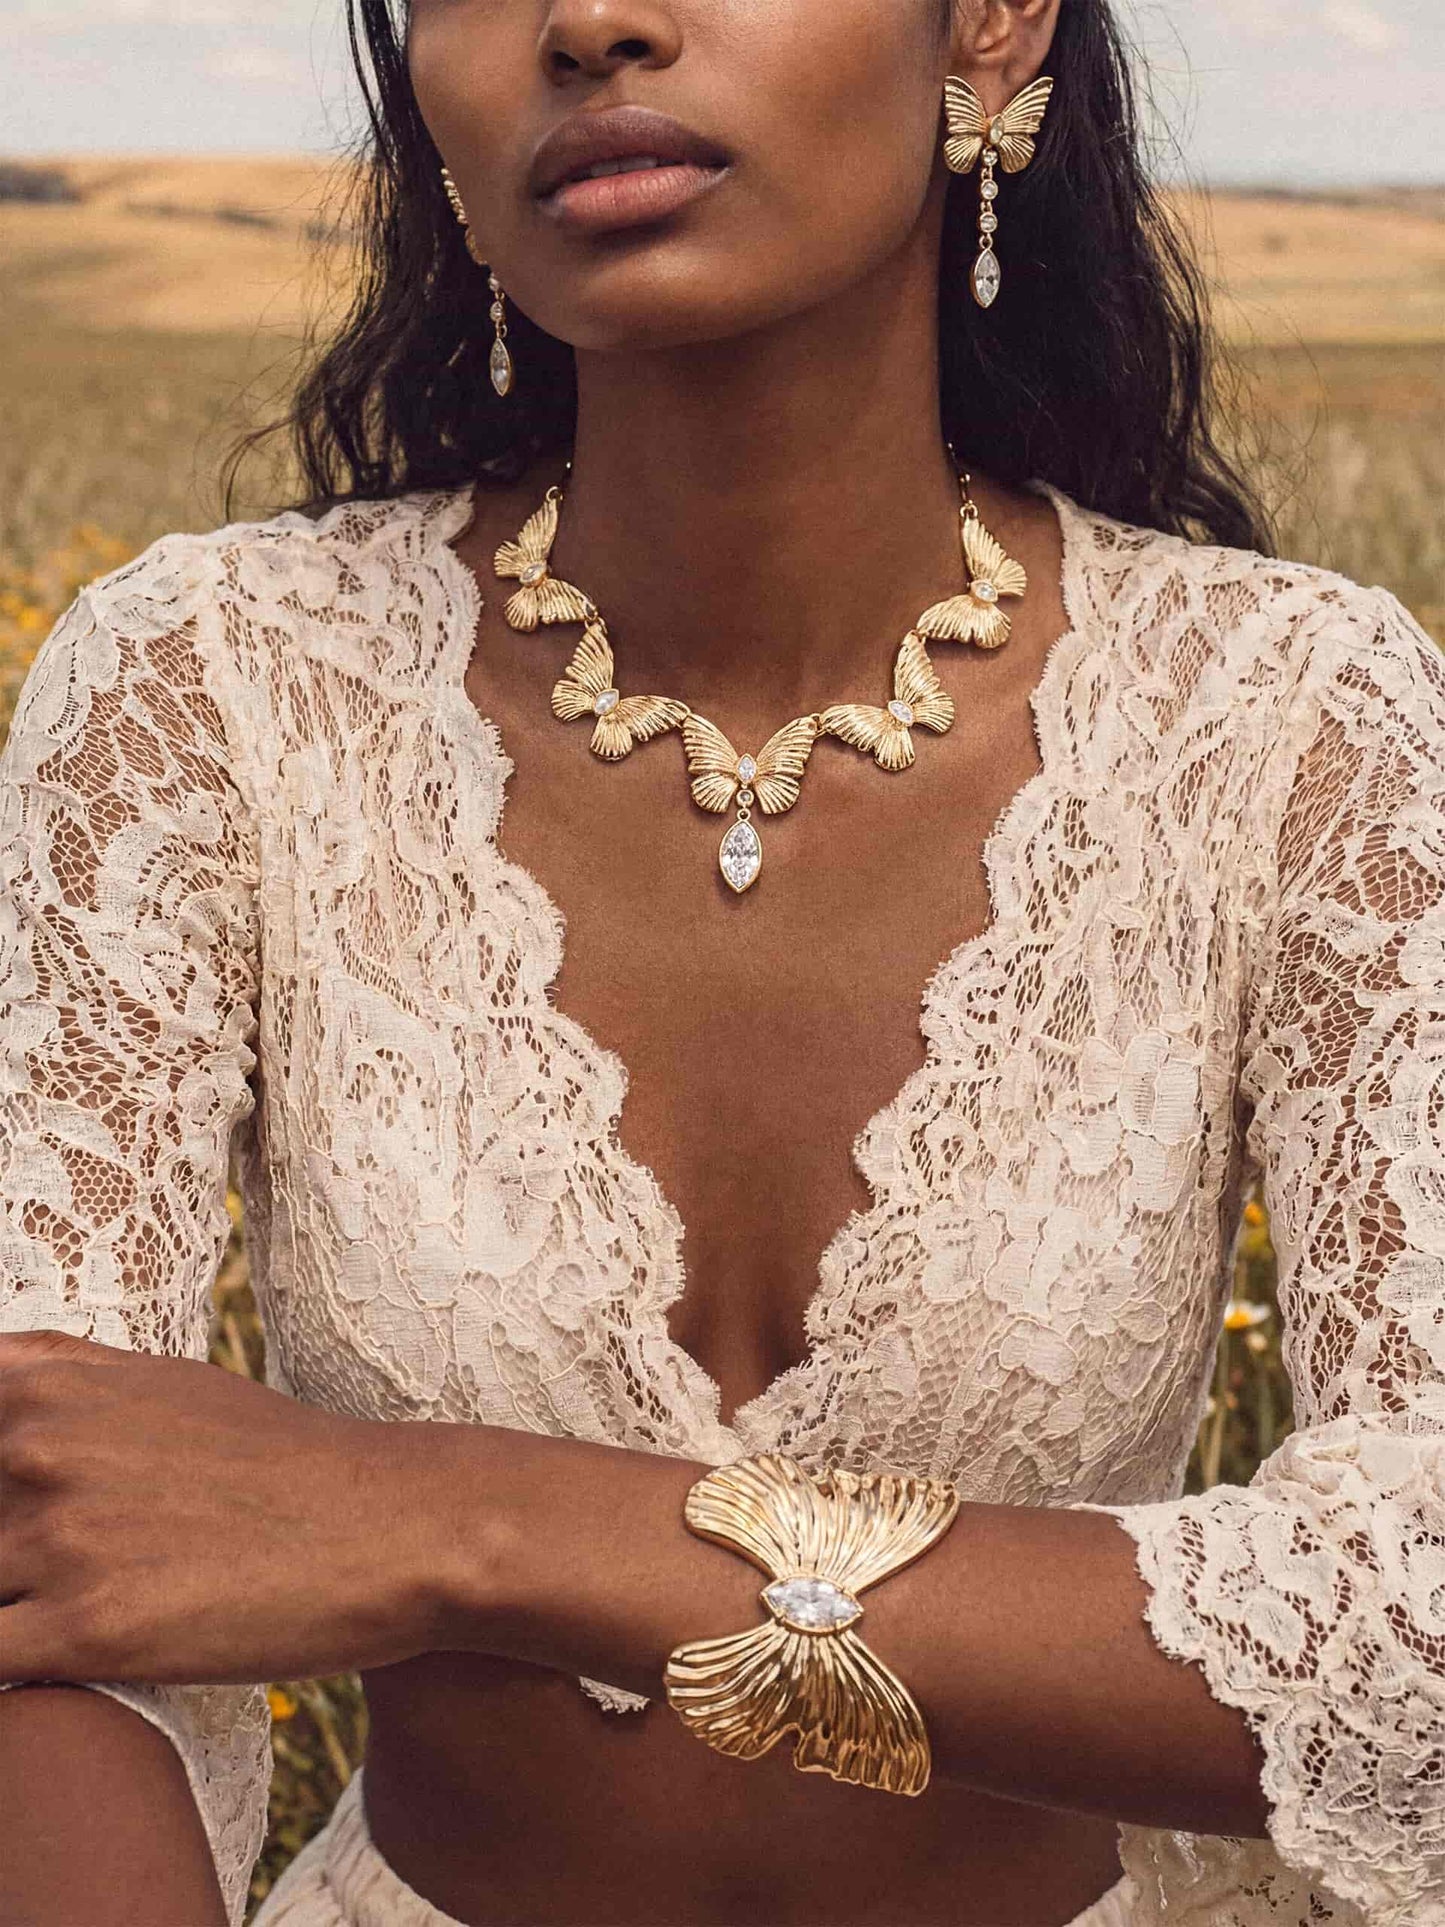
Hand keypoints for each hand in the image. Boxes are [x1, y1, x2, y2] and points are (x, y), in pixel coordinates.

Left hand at [0, 1330, 453, 1687]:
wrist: (387, 1528)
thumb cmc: (278, 1459)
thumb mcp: (166, 1381)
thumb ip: (59, 1380)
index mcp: (46, 1387)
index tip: (30, 1512)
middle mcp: (37, 1448)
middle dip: (8, 1550)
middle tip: (103, 1558)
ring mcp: (57, 1537)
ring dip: (20, 1607)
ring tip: (104, 1605)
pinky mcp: (85, 1631)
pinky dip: (18, 1664)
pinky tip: (83, 1655)